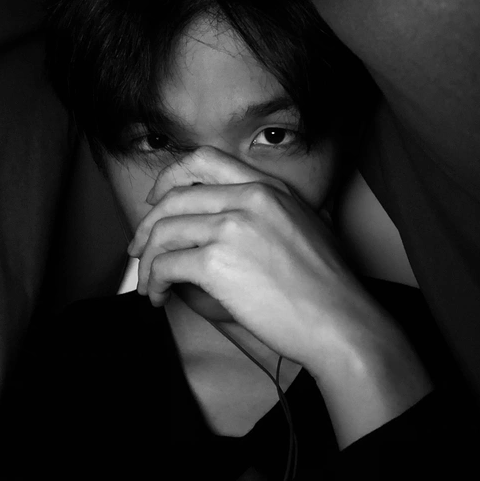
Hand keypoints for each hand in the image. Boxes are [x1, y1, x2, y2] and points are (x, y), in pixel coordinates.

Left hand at [128, 146, 375, 368]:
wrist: (340, 321)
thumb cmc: (327, 286)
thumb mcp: (308, 226)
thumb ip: (272, 213)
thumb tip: (236, 223)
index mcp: (269, 188)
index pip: (204, 160)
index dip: (171, 177)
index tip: (158, 199)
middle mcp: (249, 199)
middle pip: (174, 198)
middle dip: (147, 225)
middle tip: (139, 248)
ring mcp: (232, 228)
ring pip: (164, 232)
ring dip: (148, 261)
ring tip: (150, 284)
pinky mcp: (217, 262)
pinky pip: (166, 265)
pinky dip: (154, 282)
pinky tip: (160, 296)